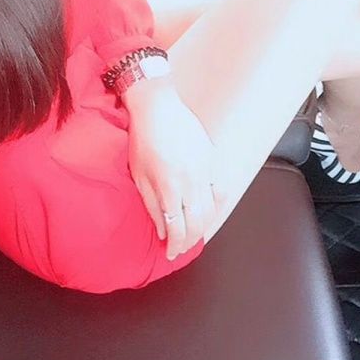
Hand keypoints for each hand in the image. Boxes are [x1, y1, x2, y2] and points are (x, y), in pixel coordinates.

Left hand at [123, 80, 222, 259]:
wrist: (159, 106)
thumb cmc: (144, 138)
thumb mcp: (139, 174)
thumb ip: (151, 204)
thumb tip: (162, 229)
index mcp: (169, 186)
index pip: (177, 227)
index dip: (175, 245)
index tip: (170, 253)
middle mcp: (191, 181)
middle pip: (196, 223)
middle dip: (189, 242)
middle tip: (180, 249)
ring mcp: (205, 170)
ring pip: (211, 210)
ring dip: (203, 228)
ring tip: (193, 236)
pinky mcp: (212, 160)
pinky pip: (219, 190)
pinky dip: (216, 206)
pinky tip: (208, 213)